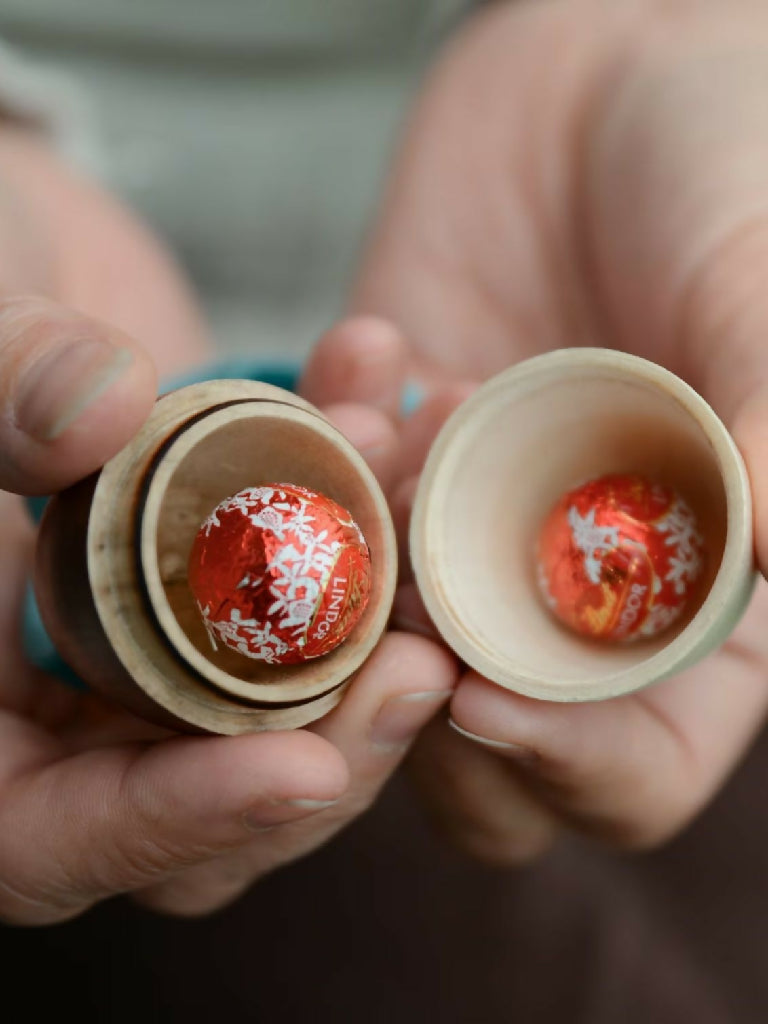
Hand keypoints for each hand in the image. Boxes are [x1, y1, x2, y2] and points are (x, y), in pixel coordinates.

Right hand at [0, 130, 457, 921]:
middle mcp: (59, 698)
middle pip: (210, 789)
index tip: (302, 771)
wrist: (1, 253)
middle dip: (331, 733)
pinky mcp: (220, 564)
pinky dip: (354, 481)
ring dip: (374, 599)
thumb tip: (102, 409)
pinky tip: (378, 388)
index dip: (174, 822)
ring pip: (287, 684)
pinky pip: (308, 562)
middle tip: (419, 663)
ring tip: (420, 496)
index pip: (54, 837)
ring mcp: (152, 636)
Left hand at [301, 0, 767, 861]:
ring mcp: (464, 527)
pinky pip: (317, 498)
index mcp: (695, 602)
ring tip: (394, 419)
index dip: (575, 764)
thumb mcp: (763, 289)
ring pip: (375, 640)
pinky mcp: (386, 453)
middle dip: (420, 702)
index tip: (486, 704)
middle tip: (395, 600)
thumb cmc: (729, 169)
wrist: (611, 79)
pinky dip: (321, 439)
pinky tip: (370, 346)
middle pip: (485, 747)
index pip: (643, 759)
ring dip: (361, 556)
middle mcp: (570, 588)